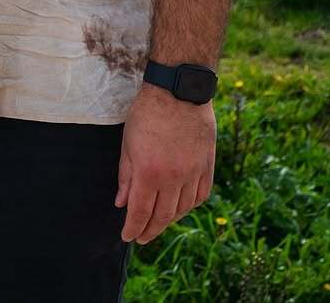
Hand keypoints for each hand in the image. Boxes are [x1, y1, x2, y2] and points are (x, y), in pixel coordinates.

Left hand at [115, 81, 215, 244]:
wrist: (179, 92)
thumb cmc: (147, 113)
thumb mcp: (128, 142)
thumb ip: (125, 176)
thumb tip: (122, 204)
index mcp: (149, 172)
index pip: (140, 212)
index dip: (133, 228)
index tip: (128, 237)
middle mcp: (173, 178)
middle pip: (162, 216)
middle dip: (149, 230)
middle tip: (141, 237)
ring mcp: (193, 173)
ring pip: (182, 210)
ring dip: (169, 221)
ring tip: (158, 223)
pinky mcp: (207, 167)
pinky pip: (200, 197)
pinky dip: (189, 207)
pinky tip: (180, 208)